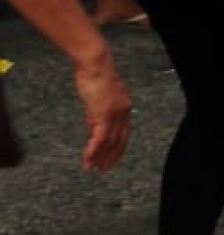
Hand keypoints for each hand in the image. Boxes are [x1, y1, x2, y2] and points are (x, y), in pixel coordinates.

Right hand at [72, 49, 131, 172]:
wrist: (95, 65)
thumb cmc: (94, 78)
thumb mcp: (98, 100)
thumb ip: (97, 116)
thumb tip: (93, 130)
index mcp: (125, 108)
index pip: (125, 133)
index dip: (118, 148)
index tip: (111, 159)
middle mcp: (124, 112)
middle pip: (120, 140)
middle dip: (111, 156)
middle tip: (102, 169)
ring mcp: (116, 113)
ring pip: (110, 141)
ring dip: (100, 156)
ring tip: (91, 167)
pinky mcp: (105, 113)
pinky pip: (100, 137)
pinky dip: (93, 150)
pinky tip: (87, 158)